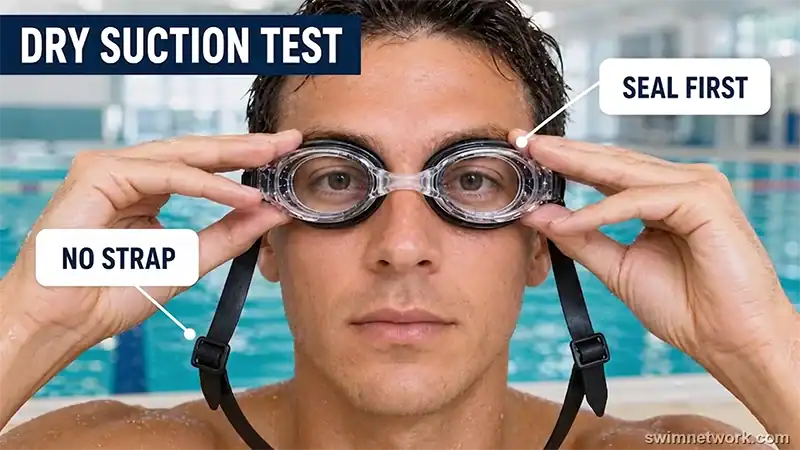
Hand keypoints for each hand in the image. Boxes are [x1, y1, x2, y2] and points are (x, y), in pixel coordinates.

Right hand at [2, 130, 301, 344]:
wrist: (65, 321)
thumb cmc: (112, 295)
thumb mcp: (188, 260)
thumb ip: (229, 235)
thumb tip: (274, 211)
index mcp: (147, 190)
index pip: (204, 167)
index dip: (246, 160)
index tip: (286, 160)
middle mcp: (129, 173)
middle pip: (198, 152)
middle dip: (247, 146)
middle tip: (289, 141)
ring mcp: (111, 168)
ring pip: (183, 155)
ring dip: (233, 155)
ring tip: (274, 157)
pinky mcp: (98, 173)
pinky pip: (165, 174)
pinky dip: (207, 185)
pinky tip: (241, 193)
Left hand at [513, 132, 797, 369]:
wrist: (729, 341)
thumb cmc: (685, 307)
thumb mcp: (617, 268)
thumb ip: (581, 238)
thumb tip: (537, 214)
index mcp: (662, 196)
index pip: (605, 171)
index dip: (564, 160)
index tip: (524, 151)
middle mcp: (681, 184)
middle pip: (611, 162)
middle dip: (563, 151)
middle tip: (521, 139)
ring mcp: (696, 187)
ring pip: (624, 172)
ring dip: (576, 167)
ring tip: (534, 160)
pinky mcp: (704, 200)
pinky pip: (640, 200)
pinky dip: (603, 211)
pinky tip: (572, 220)